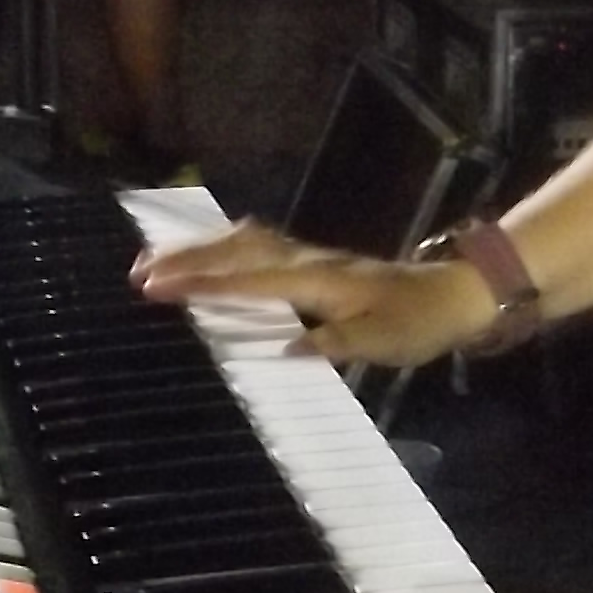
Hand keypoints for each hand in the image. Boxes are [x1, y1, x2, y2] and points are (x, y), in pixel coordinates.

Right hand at [131, 219, 493, 370]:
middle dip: (187, 258)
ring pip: (244, 242)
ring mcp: (309, 256)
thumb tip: (286, 350)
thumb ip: (336, 345)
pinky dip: (223, 248)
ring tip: (157, 262)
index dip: (203, 285)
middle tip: (139, 272)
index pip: (250, 282)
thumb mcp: (384, 343)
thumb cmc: (418, 323)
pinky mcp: (312, 261)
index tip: (158, 289)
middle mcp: (308, 260)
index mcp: (319, 280)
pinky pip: (257, 246)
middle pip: (236, 249)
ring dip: (200, 249)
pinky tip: (207, 256)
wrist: (453, 294)